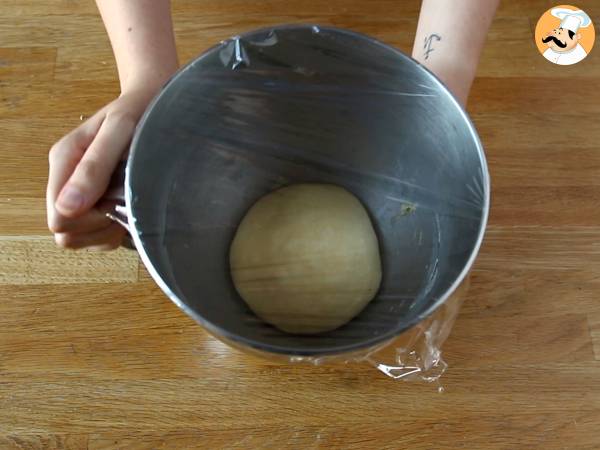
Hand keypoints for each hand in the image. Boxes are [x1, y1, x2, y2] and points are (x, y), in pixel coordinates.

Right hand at [47, 88, 156, 249]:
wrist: (155, 104)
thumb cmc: (141, 112)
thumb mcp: (120, 130)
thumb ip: (95, 166)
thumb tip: (67, 207)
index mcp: (65, 160)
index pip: (58, 217)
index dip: (88, 220)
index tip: (116, 201)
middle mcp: (67, 180)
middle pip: (66, 233)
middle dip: (98, 227)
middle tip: (124, 204)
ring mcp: (80, 194)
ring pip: (79, 239)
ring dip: (106, 230)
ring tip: (129, 205)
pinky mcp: (94, 204)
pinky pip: (94, 238)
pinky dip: (113, 231)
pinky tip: (129, 210)